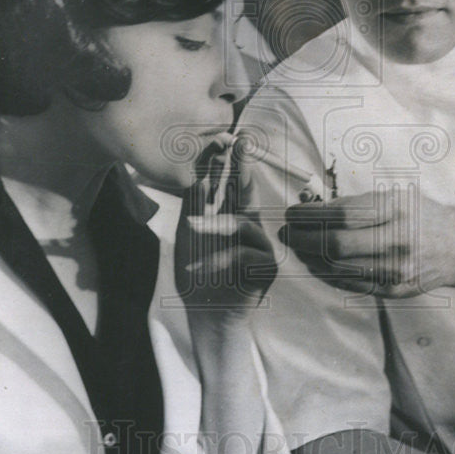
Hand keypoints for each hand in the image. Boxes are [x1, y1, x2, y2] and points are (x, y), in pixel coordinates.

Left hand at [174, 139, 276, 318]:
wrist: (206, 314)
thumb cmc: (198, 276)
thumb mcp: (188, 237)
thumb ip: (194, 208)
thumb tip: (198, 174)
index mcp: (229, 214)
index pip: (229, 184)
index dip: (226, 163)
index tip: (222, 138)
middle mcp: (248, 225)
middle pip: (247, 191)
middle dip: (243, 166)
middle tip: (242, 142)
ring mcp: (260, 244)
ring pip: (241, 224)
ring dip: (214, 225)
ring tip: (192, 226)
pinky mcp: (266, 266)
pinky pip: (243, 255)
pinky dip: (219, 260)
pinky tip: (200, 267)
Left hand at [279, 186, 454, 297]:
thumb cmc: (420, 214)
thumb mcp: (395, 196)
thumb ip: (356, 202)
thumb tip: (310, 204)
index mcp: (396, 209)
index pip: (341, 215)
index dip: (309, 216)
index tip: (291, 213)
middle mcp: (397, 240)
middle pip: (336, 244)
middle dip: (302, 239)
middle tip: (286, 233)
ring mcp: (396, 269)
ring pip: (339, 268)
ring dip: (310, 259)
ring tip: (298, 248)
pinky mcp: (395, 290)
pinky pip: (351, 284)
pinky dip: (326, 274)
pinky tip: (316, 264)